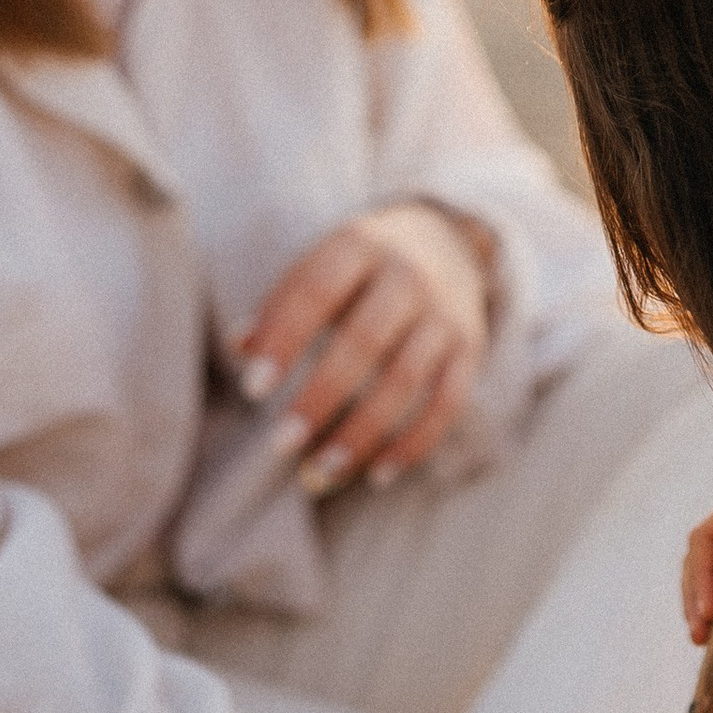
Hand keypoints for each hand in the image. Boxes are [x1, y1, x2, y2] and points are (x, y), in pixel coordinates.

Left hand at [236, 203, 494, 494]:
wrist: (447, 240)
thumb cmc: (360, 267)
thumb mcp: (321, 266)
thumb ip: (281, 305)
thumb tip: (241, 349)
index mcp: (359, 245)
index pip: (316, 291)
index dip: (284, 338)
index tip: (253, 388)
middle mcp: (407, 275)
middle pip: (363, 342)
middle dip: (321, 397)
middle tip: (281, 444)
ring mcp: (444, 312)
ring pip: (405, 380)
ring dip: (362, 433)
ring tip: (321, 472)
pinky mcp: (470, 347)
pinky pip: (447, 402)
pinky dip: (414, 442)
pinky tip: (378, 472)